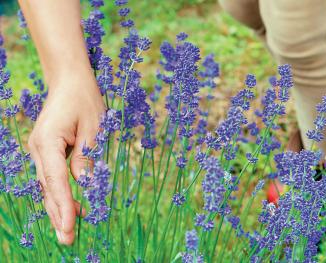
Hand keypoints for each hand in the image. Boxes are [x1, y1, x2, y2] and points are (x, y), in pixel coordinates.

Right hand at [28, 72, 104, 244]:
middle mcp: (38, 148)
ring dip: (58, 207)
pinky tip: (68, 207)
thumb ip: (87, 157)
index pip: (57, 180)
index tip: (72, 226)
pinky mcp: (46, 150)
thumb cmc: (84, 99)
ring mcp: (40, 150)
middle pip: (49, 187)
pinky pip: (52, 176)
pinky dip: (59, 193)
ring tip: (67, 231)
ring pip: (48, 185)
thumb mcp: (94, 127)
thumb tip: (84, 185)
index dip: (65, 205)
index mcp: (48, 141)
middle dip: (59, 214)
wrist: (70, 81)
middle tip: (68, 240)